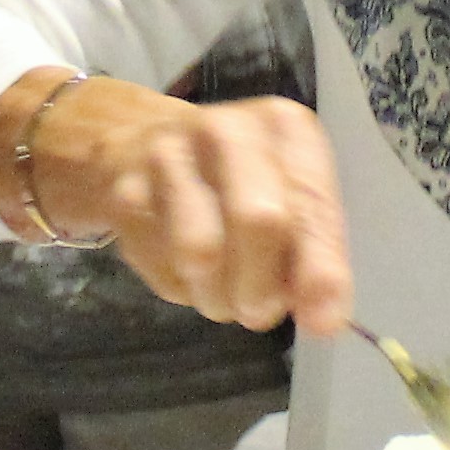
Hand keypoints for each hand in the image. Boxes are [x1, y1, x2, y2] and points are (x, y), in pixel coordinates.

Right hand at [89, 94, 350, 335]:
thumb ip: (312, 253)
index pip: (312, 201)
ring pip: (202, 253)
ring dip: (218, 297)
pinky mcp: (125, 193)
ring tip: (222, 294)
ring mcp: (169, 157)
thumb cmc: (235, 180)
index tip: (323, 323)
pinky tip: (184, 270)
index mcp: (283, 126)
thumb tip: (324, 319)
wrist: (136, 145)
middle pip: (259, 221)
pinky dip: (180, 289)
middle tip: (260, 313)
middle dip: (263, 286)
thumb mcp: (286, 198)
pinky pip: (162, 267)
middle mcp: (227, 129)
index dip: (321, 267)